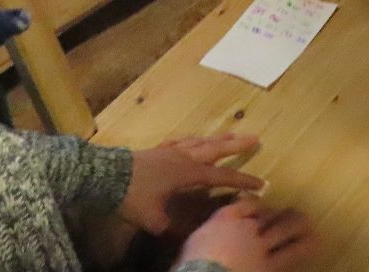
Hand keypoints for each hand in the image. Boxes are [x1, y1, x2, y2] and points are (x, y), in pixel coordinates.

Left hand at [120, 134, 264, 236]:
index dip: (243, 180)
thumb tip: (186, 233)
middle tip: (256, 138)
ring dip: (218, 139)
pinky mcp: (158, 150)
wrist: (106, 175)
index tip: (261, 183)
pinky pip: (181, 141)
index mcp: (188, 173)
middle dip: (237, 144)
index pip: (222, 176)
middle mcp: (184, 157)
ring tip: (231, 134)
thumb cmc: (133, 196)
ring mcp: (171, 150)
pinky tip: (194, 139)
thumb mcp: (154, 220)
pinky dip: (192, 140)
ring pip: (200, 141)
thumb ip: (173, 227)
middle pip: (216, 148)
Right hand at [176, 199, 315, 271]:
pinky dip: (301, 248)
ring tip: (309, 225)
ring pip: (285, 231)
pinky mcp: (270, 266)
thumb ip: (208, 235)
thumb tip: (210, 239)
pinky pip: (289, 254)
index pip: (246, 205)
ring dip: (298, 226)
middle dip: (280, 214)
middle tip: (294, 213)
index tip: (264, 208)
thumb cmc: (191, 264)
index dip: (258, 206)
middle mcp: (247, 227)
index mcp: (224, 219)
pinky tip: (310, 246)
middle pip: (269, 215)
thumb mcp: (194, 243)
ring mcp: (260, 246)